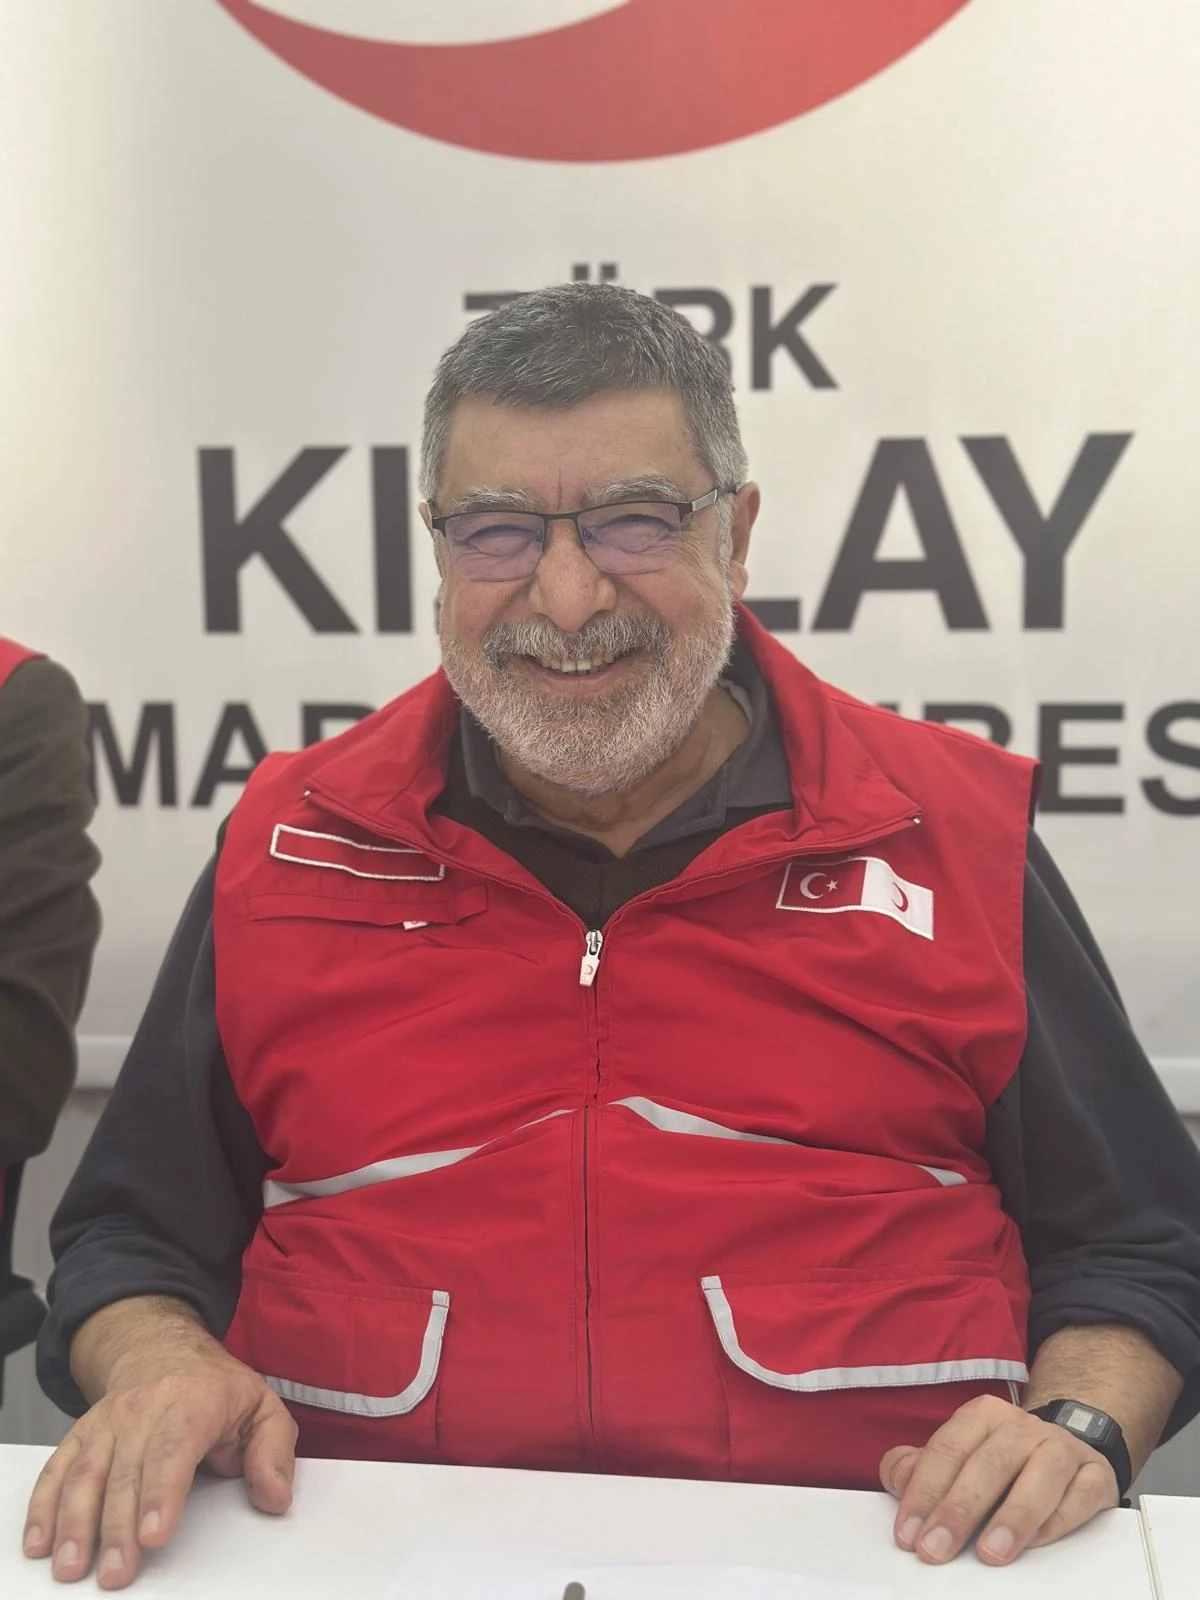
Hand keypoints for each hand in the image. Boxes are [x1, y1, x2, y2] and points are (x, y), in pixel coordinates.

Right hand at [22, 1345, 296, 1588]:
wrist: (164, 1351)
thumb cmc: (216, 1390)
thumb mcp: (262, 1408)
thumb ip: (274, 1454)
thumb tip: (276, 1496)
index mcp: (194, 1402)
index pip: (175, 1448)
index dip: (162, 1492)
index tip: (154, 1534)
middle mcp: (144, 1409)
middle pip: (126, 1472)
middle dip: (118, 1527)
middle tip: (116, 1573)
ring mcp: (108, 1423)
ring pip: (86, 1473)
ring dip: (75, 1523)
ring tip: (72, 1566)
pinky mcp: (82, 1436)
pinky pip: (57, 1470)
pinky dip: (43, 1506)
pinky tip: (40, 1542)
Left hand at [880, 1394, 1118, 1564]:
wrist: (1067, 1451)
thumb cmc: (1000, 1464)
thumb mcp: (956, 1458)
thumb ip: (919, 1467)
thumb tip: (900, 1479)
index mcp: (982, 1415)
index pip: (947, 1450)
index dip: (924, 1492)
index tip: (908, 1534)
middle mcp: (1023, 1426)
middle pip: (988, 1464)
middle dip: (958, 1510)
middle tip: (936, 1550)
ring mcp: (1063, 1448)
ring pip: (1040, 1476)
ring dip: (1013, 1517)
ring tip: (989, 1553)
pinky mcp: (1096, 1476)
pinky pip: (1080, 1496)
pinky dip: (1057, 1521)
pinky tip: (1036, 1544)